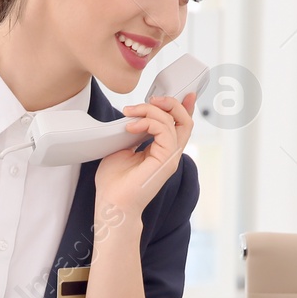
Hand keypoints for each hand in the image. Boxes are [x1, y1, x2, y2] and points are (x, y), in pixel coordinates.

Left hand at [93, 91, 196, 215]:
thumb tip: (134, 117)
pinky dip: (149, 122)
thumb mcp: (122, 149)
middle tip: (150, 100)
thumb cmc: (114, 183)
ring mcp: (170, 158)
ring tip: (131, 113)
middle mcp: (170, 154)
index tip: (173, 92)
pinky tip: (132, 126)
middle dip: (170, 103)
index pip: (178, 125)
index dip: (180, 106)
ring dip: (152, 111)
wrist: (112, 204)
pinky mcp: (165, 161)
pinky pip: (166, 131)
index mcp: (161, 151)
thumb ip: (133, 133)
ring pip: (176, 122)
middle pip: (184, 120)